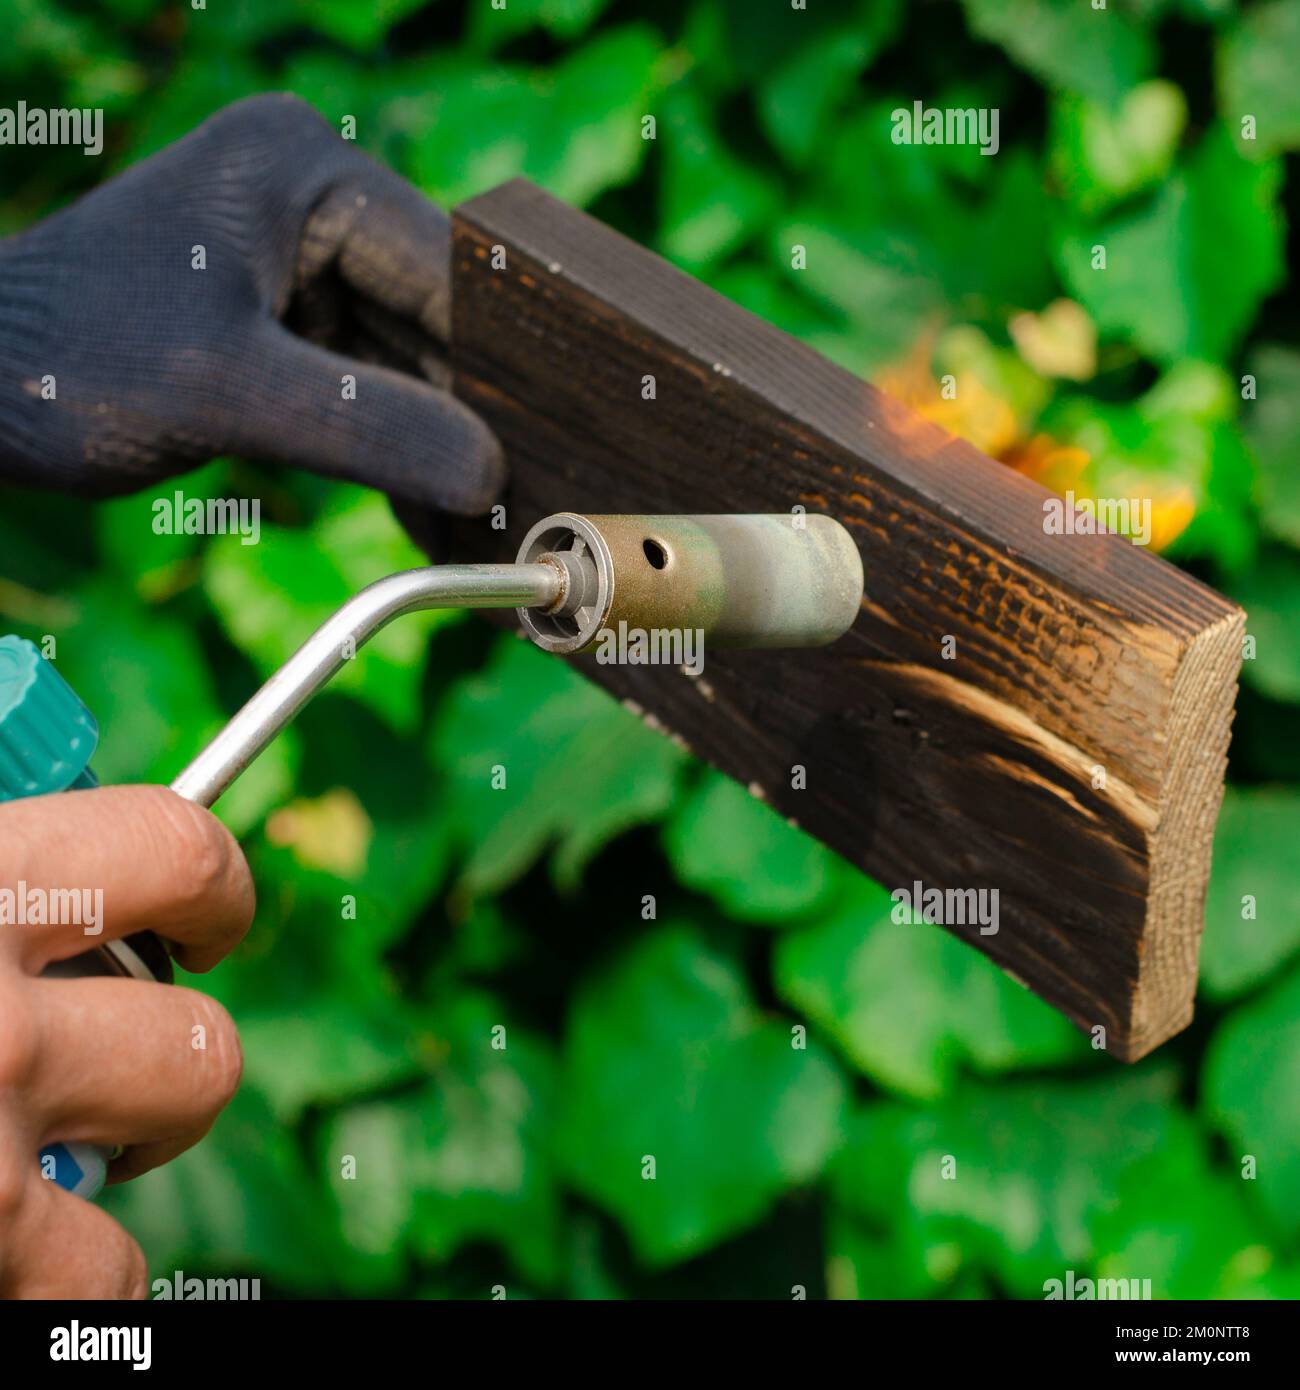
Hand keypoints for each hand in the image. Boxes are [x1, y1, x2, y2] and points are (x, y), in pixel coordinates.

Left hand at [0, 93, 503, 525]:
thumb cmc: (72, 365)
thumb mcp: (228, 392)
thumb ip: (366, 425)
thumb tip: (488, 478)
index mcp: (305, 169)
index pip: (445, 276)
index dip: (495, 375)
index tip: (534, 462)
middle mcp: (312, 199)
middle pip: (434, 322)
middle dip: (465, 420)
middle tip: (509, 511)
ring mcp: (299, 259)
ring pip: (407, 362)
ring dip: (434, 446)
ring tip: (471, 528)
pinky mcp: (286, 318)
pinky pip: (366, 384)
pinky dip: (390, 448)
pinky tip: (423, 513)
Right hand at [0, 785, 253, 1297]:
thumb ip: (6, 875)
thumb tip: (84, 880)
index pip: (176, 846)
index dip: (214, 882)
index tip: (206, 913)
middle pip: (198, 1026)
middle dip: (172, 1041)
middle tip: (118, 1051)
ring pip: (173, 1138)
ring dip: (132, 1143)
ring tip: (36, 1147)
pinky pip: (102, 1280)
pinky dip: (72, 1269)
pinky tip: (13, 1245)